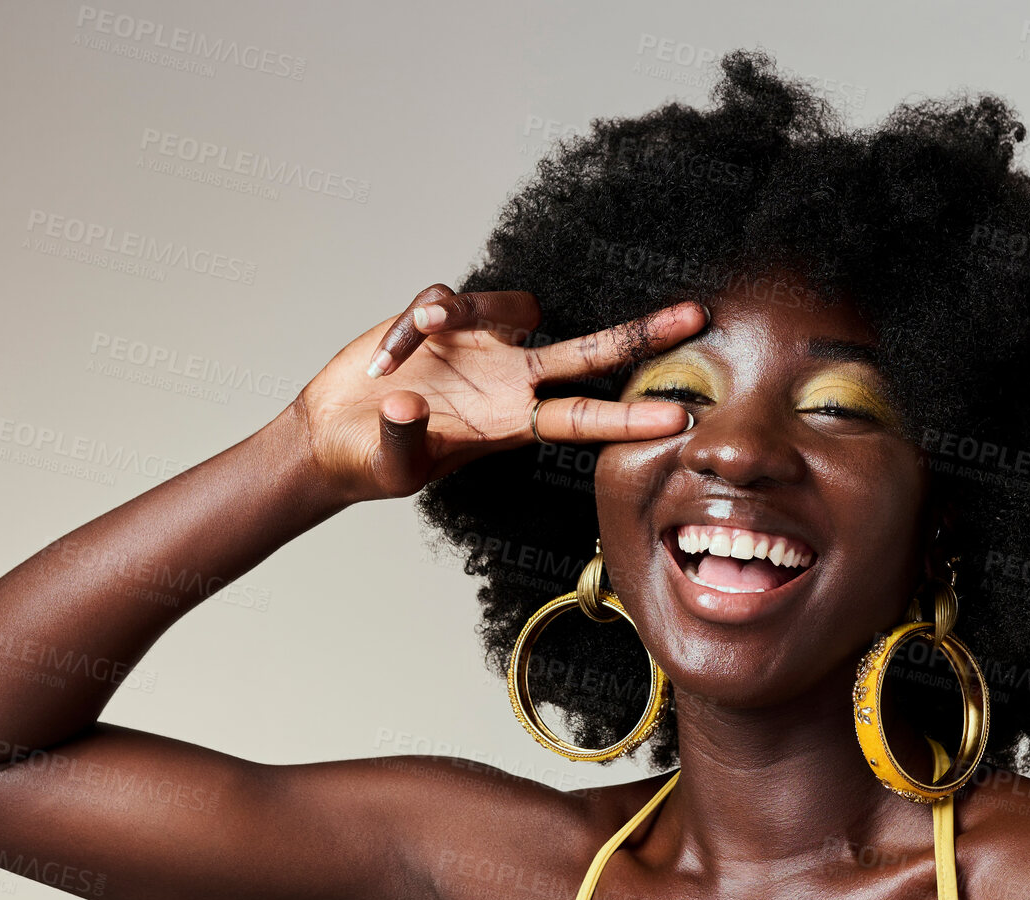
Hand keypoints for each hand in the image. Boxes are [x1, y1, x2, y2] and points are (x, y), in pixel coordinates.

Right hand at [289, 284, 708, 501]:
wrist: (333, 433)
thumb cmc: (372, 462)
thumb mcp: (391, 466)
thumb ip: (405, 440)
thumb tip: (410, 404)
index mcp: (509, 425)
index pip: (582, 418)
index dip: (629, 418)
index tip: (678, 417)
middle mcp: (508, 379)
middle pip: (589, 352)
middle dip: (640, 335)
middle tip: (696, 317)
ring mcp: (481, 345)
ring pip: (512, 305)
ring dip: (468, 310)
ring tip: (419, 333)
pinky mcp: (442, 320)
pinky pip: (443, 302)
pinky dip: (416, 322)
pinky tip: (386, 352)